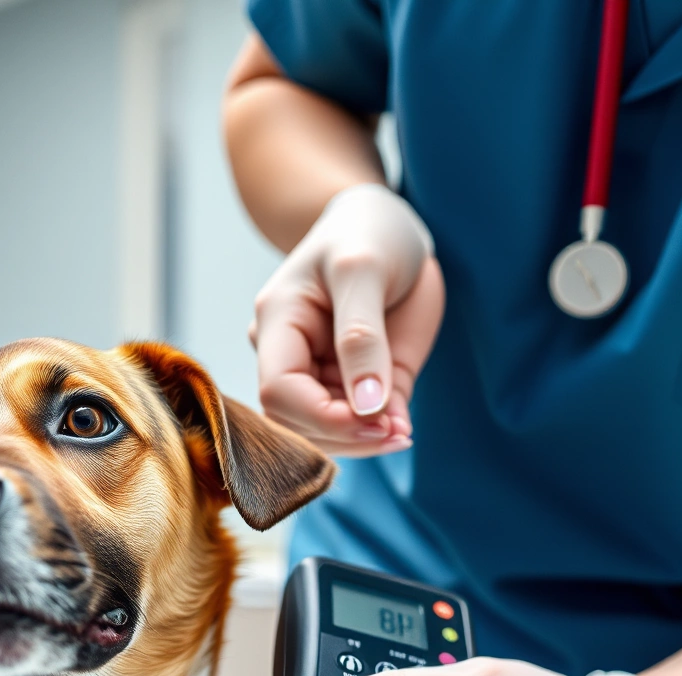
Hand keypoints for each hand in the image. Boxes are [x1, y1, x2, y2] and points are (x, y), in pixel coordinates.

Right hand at [249, 183, 444, 456]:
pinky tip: (402, 427)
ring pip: (324, 432)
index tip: (373, 421)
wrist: (389, 228)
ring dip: (363, 441)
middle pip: (296, 422)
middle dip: (344, 436)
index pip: (279, 391)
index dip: (321, 418)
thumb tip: (367, 405)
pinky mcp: (355, 382)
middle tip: (397, 433)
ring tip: (403, 431)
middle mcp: (291, 354)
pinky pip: (358, 422)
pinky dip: (379, 432)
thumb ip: (363, 337)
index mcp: (278, 322)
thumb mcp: (364, 271)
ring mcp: (322, 371)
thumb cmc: (367, 234)